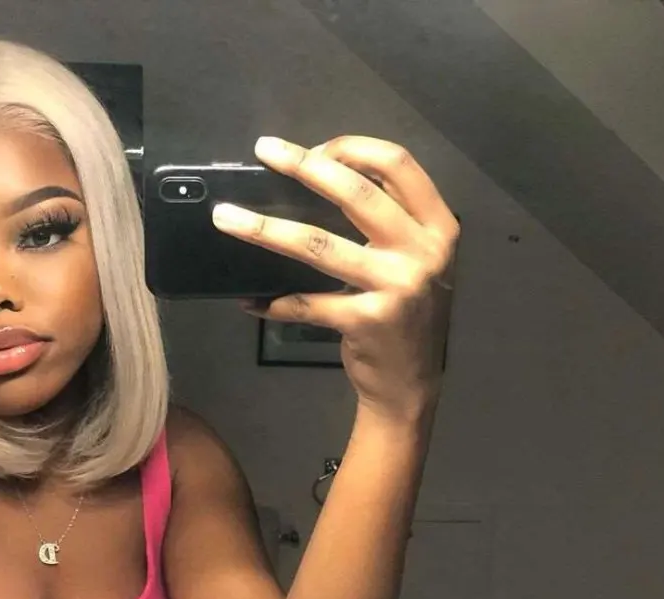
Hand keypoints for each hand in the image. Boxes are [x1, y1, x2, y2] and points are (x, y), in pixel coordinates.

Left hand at [212, 135, 458, 427]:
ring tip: (226, 217)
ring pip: (318, 244)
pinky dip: (273, 302)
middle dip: (303, 166)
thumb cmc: (406, 316)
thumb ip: (388, 225)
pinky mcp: (367, 321)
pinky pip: (306, 303)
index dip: (353, 148)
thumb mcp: (415, 262)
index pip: (397, 165)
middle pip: (355, 194)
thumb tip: (319, 183)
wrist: (411, 386)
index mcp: (437, 227)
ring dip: (264, 229)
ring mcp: (396, 287)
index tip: (314, 148)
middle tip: (264, 151)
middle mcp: (422, 252)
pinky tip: (249, 301)